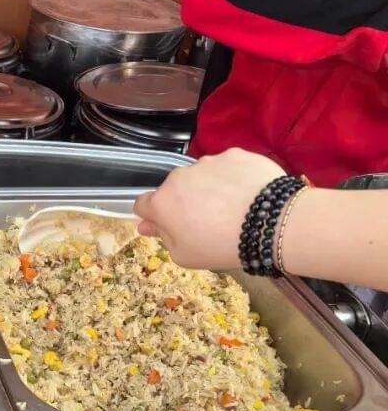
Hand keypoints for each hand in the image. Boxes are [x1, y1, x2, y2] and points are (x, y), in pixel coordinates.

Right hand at [133, 148, 285, 270]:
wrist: (270, 223)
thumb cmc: (220, 245)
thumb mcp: (184, 255)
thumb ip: (162, 237)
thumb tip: (146, 225)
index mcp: (161, 202)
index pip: (141, 204)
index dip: (153, 216)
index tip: (168, 225)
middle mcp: (179, 177)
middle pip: (173, 188)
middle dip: (182, 201)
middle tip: (205, 221)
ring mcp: (207, 162)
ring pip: (200, 175)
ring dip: (207, 188)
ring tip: (231, 207)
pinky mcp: (234, 154)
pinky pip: (227, 166)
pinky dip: (232, 178)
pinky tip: (247, 194)